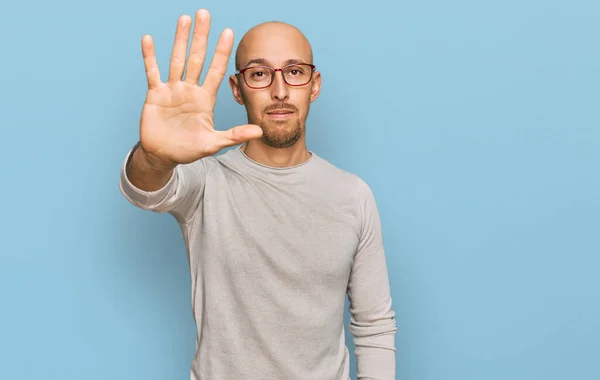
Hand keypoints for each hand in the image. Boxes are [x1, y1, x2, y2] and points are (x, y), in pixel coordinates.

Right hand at [138, 9, 261, 168]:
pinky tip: (149, 39)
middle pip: (197, 57)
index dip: (221, 52)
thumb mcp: (213, 143)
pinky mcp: (155, 94)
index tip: (229, 32)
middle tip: (205, 13)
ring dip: (180, 39)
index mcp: (205, 98)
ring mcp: (172, 90)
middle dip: (202, 36)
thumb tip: (260, 131)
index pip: (216, 70)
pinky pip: (152, 72)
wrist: (164, 155)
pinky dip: (150, 56)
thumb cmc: (189, 149)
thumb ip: (235, 135)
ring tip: (185, 19)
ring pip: (177, 59)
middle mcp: (190, 89)